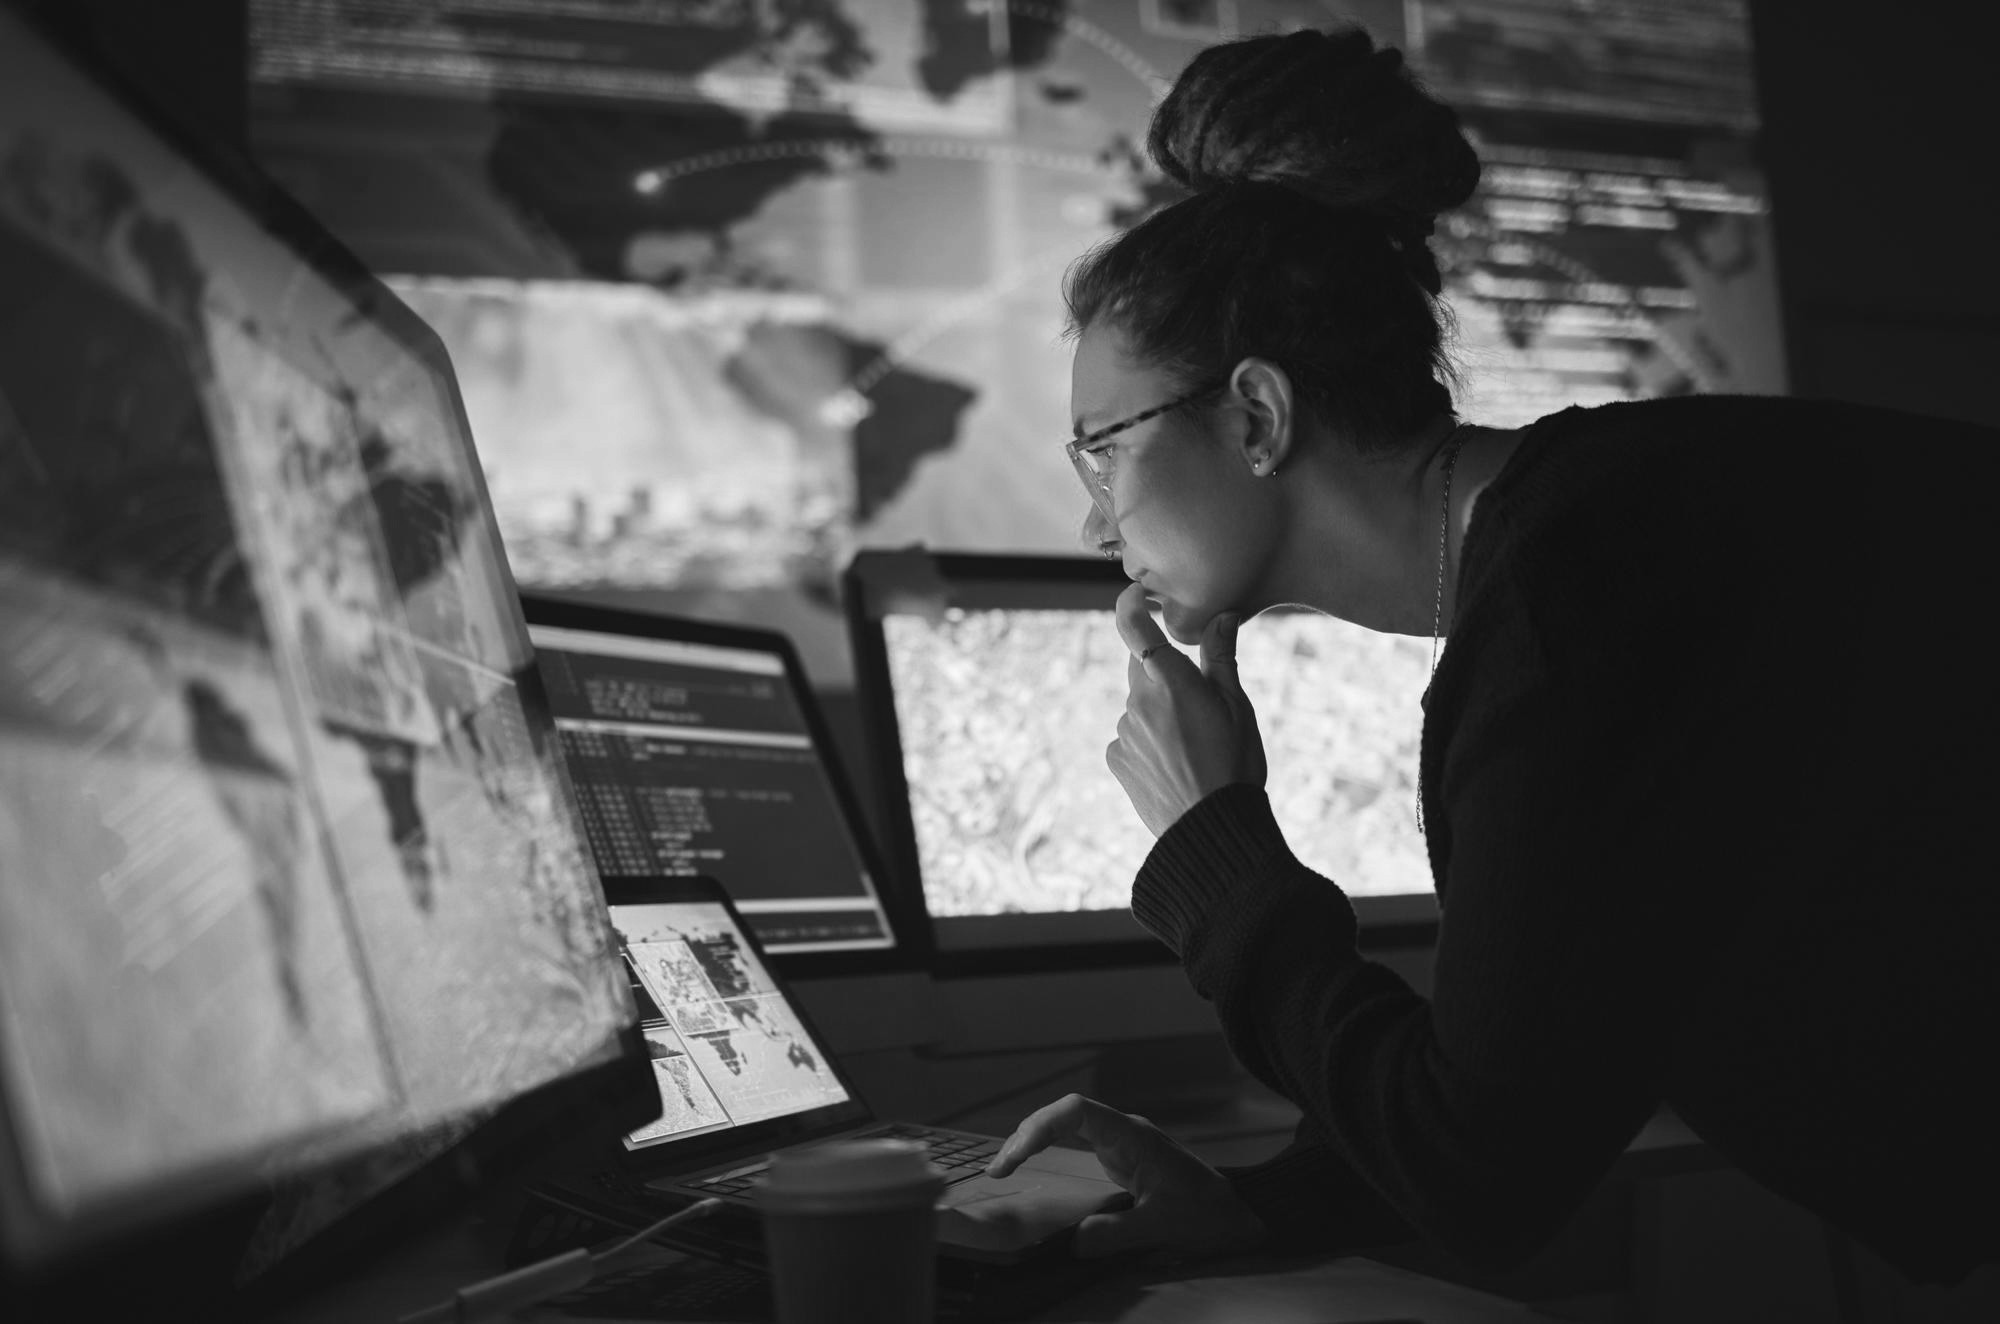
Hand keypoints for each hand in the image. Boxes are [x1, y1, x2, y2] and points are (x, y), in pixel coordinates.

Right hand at [985, 1093, 1266, 1261]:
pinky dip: (1051, 1149)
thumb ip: (1115, 1236)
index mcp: (1131, 1136)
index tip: (1015, 1157)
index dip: (1040, 1126)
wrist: (1240, 1212)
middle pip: (1064, 1114)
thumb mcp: (1161, 1227)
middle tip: (998, 1170)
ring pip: (1068, 1125)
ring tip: (1005, 1167)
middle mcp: (1123, 1132)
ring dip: (1036, 1139)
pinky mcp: (1123, 1158)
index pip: (1075, 1110)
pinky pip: (1077, 1141)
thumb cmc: (1208, 1214)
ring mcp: (1123, 1143)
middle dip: (1027, 1134)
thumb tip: (1073, 1245)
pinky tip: (1034, 1164)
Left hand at [1108, 582, 1265, 836]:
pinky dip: (1149, 741)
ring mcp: (1124, 732)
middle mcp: (1138, 701)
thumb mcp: (1238, 707)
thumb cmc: (1235, 765)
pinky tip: (1176, 765)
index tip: (1139, 596)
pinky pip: (1131, 737)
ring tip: (1194, 745)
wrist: (1212, 831)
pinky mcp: (1116, 759)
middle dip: (1164, 673)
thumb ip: (1221, 657)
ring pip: (1139, 706)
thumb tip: (1221, 616)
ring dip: (1159, 712)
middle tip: (1199, 701)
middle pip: (1142, 669)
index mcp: (1169, 680)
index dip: (1130, 603)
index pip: (1133, 626)